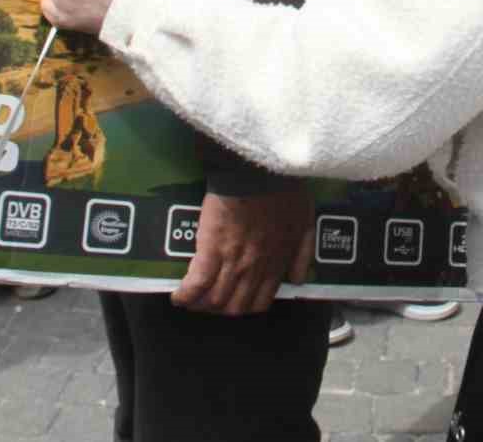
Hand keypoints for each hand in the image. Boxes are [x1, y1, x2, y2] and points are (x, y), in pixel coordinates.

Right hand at [172, 188, 315, 314]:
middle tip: (211, 302)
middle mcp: (254, 269)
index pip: (260, 302)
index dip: (246, 307)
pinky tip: (178, 296)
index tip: (236, 301)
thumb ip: (302, 253)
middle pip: (235, 307)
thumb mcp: (304, 223)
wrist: (259, 171)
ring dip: (201, 306)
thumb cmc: (283, 191)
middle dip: (222, 310)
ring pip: (215, 301)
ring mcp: (233, 262)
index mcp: (276, 263)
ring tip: (191, 300)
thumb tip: (295, 279)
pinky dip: (185, 295)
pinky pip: (196, 284)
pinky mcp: (211, 250)